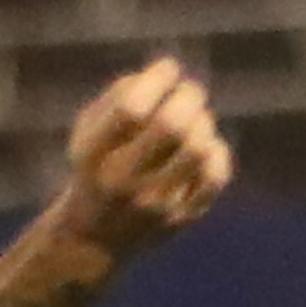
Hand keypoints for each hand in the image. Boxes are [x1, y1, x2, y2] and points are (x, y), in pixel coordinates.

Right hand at [55, 56, 232, 258]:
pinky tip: (206, 147)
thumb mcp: (88, 130)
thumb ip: (118, 95)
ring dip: (203, 122)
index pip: (132, 108)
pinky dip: (217, 151)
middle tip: (190, 90)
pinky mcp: (181, 219)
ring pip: (197, 147)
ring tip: (195, 120)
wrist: (95, 238)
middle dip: (189, 95)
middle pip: (171, 125)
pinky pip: (215, 176)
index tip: (168, 68)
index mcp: (93, 154)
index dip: (158, 79)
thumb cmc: (97, 166)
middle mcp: (123, 181)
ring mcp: (154, 203)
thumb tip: (164, 75)